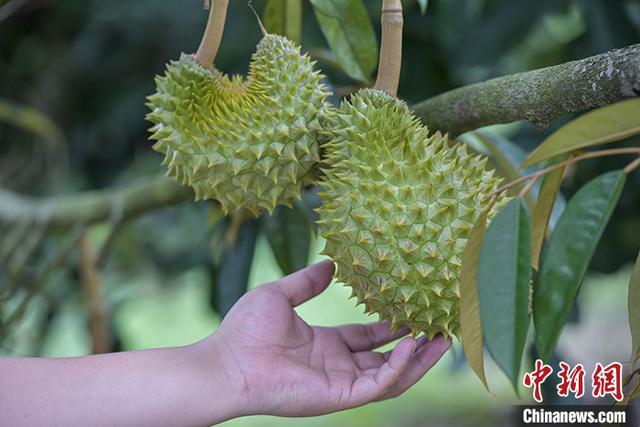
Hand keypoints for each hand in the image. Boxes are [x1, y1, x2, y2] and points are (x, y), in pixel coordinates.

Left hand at [208, 260, 450, 416]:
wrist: (227, 361)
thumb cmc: (245, 331)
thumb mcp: (279, 295)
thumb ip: (306, 281)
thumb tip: (329, 264)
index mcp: (325, 345)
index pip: (368, 338)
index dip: (392, 326)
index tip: (414, 309)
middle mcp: (338, 365)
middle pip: (388, 358)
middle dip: (416, 344)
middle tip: (441, 325)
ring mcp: (341, 383)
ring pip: (393, 375)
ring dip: (419, 358)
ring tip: (444, 338)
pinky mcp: (341, 395)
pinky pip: (380, 384)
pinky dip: (401, 367)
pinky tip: (413, 343)